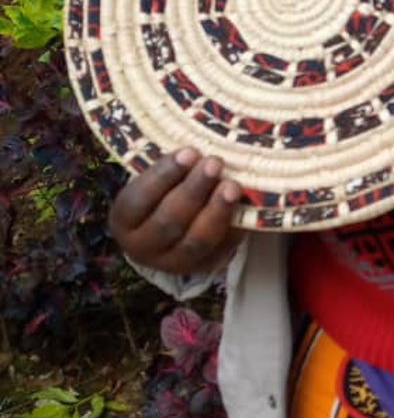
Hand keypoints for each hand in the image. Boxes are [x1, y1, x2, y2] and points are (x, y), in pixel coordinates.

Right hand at [109, 149, 242, 276]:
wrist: (168, 234)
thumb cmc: (162, 194)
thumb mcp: (155, 181)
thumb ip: (172, 169)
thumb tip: (198, 149)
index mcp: (124, 220)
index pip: (140, 199)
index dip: (164, 175)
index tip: (189, 152)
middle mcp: (143, 246)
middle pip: (169, 221)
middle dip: (194, 190)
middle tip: (214, 163)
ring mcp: (173, 262)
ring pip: (196, 241)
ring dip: (216, 211)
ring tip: (232, 186)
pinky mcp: (203, 267)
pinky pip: (222, 249)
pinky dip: (234, 226)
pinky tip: (245, 205)